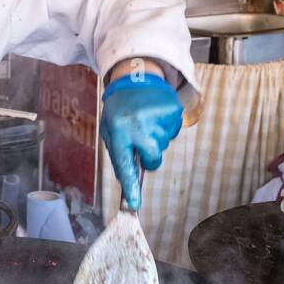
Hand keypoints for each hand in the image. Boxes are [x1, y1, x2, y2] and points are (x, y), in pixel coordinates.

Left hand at [99, 72, 182, 210]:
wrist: (135, 79)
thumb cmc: (120, 109)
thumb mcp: (110, 130)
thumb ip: (119, 154)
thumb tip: (127, 180)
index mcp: (119, 131)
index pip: (124, 164)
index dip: (130, 186)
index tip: (134, 205)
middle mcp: (139, 126)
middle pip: (153, 160)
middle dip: (149, 156)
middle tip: (141, 140)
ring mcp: (158, 118)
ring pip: (163, 146)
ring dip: (156, 138)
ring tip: (146, 121)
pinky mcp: (173, 112)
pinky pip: (173, 132)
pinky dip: (166, 128)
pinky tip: (156, 116)